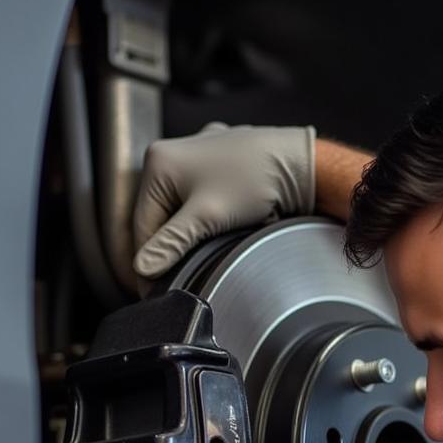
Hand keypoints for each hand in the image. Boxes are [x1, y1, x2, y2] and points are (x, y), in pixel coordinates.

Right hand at [132, 122, 315, 281]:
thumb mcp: (206, 216)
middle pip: (160, 217)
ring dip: (190, 234)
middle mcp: (173, 154)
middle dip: (171, 246)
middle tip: (179, 277)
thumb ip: (171, 243)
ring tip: (207, 250)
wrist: (300, 163)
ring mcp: (197, 158)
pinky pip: (200, 200)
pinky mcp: (218, 166)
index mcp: (159, 161)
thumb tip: (144, 266)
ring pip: (181, 210)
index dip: (148, 261)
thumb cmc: (255, 178)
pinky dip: (206, 219)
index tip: (152, 288)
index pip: (142, 224)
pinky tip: (221, 230)